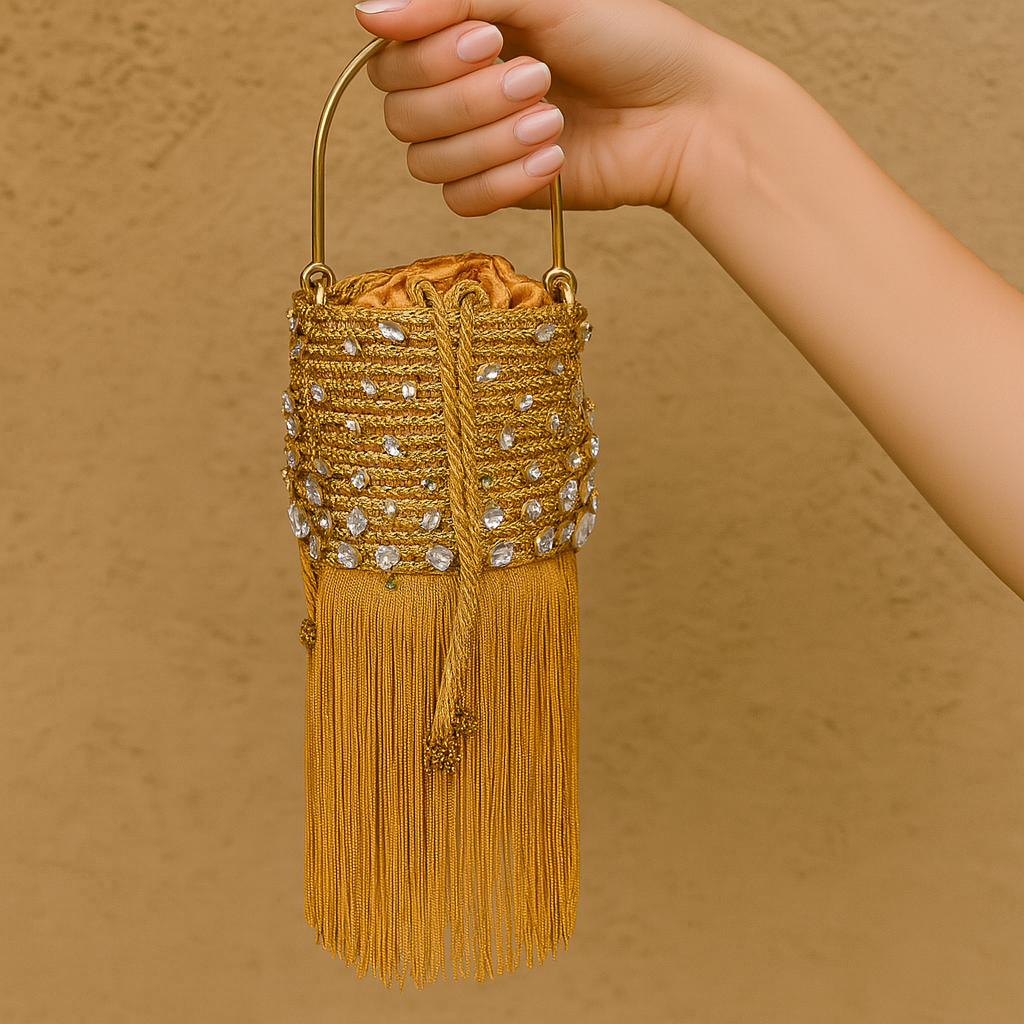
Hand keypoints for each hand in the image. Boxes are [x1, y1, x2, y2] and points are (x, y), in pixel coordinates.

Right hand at [353, 0, 712, 216]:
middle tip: (538, 78)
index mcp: (457, 30)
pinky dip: (505, 181)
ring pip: (424, 162)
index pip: (389, 57)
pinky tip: (554, 158)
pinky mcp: (498, 189)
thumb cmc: (624, 37)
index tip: (491, 37)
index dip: (427, 55)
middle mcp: (456, 87)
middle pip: (398, 113)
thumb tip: (366, 13)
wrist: (682, 114)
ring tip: (554, 119)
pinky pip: (460, 201)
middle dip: (468, 99)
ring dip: (492, 141)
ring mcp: (475, 143)